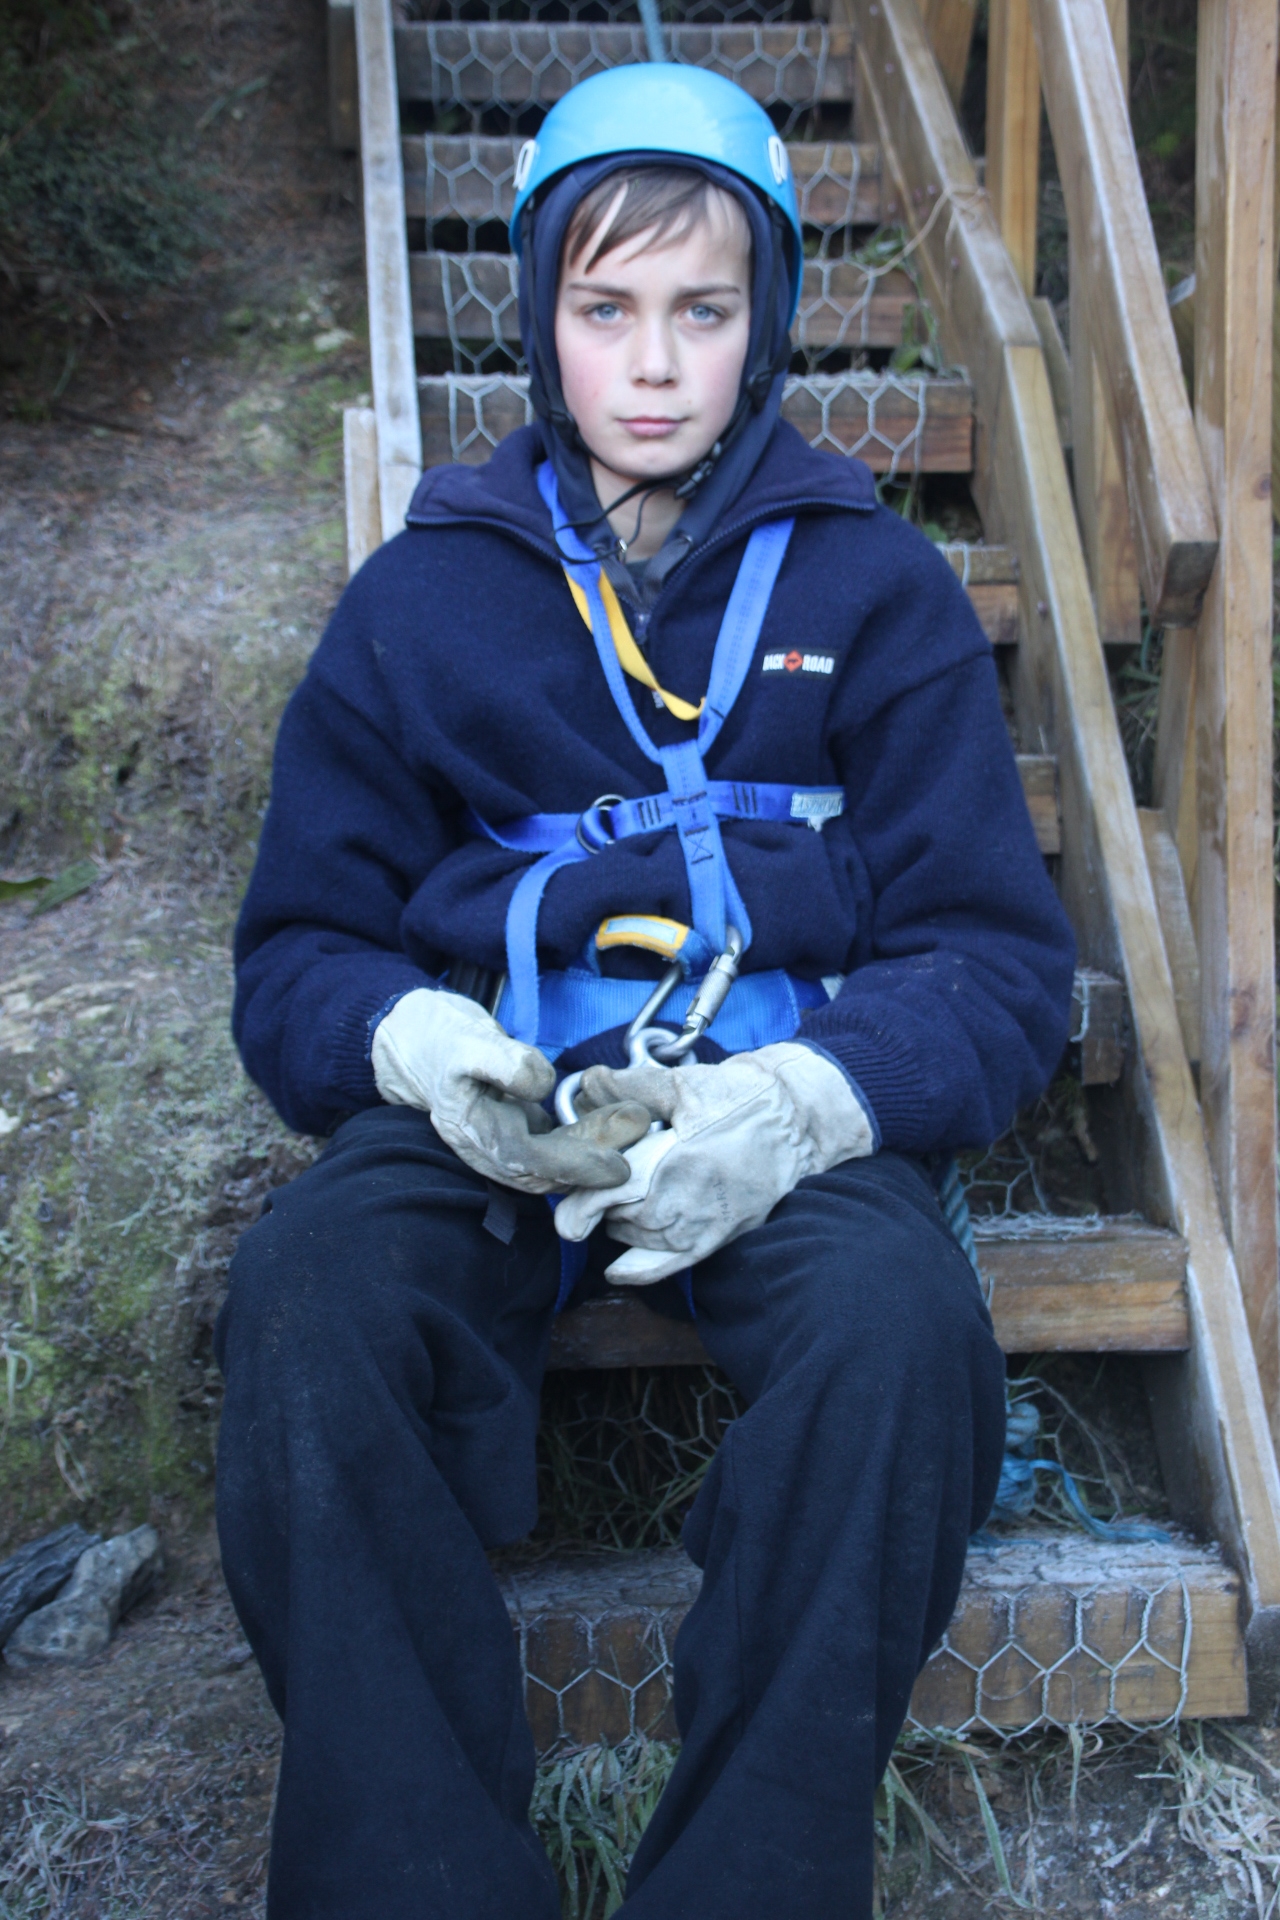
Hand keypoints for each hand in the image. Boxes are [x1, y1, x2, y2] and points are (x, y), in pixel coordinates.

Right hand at [371, 988, 650, 1193]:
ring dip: (594, 1147)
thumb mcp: (468, 1040)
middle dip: (594, 1158)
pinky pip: (553, 1145)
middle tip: (638, 1131)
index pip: (525, 1160)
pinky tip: (614, 1122)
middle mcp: (485, 1146)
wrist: (418, 1039)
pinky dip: (584, 1140)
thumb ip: (503, 1061)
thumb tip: (540, 1084)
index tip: (613, 1164)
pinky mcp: (515, 1130)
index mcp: (470, 1129)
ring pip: (552, 1159)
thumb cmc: (442, 1037)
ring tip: (634, 1120)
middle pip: (545, 1168)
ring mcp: (500, 1140)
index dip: (571, 1166)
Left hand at [553, 1042, 874, 1281]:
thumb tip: (588, 1085)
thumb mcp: (686, 1083)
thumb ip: (632, 1087)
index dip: (581, 1195)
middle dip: (597, 1200)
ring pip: (638, 1239)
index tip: (562, 1186)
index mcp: (684, 1163)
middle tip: (586, 1180)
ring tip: (613, 1197)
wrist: (802, 1120)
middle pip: (620, 1217)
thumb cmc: (748, 1096)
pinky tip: (617, 1269)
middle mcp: (695, 1204)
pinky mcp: (720, 1237)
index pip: (614, 1191)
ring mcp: (708, 1227)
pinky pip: (671, 1265)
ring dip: (618, 1222)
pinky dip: (640, 1270)